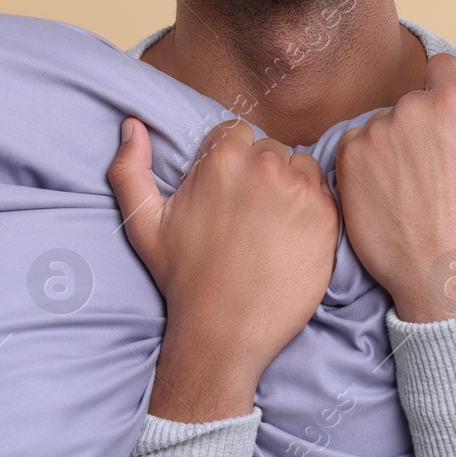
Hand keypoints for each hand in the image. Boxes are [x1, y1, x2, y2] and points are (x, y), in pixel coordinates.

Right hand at [108, 116, 340, 421]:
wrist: (223, 332)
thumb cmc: (182, 278)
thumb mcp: (143, 222)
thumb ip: (129, 168)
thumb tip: (131, 124)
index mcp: (222, 159)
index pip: (237, 134)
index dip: (233, 163)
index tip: (228, 196)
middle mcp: (264, 166)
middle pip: (270, 150)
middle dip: (261, 174)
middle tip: (249, 217)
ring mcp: (299, 190)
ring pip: (300, 168)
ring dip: (290, 187)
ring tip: (271, 227)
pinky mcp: (326, 216)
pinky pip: (324, 193)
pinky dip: (311, 210)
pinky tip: (292, 238)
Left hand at [335, 54, 455, 322]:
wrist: (446, 281)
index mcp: (454, 103)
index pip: (445, 68)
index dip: (453, 93)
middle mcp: (408, 110)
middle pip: (416, 100)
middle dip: (428, 123)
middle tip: (444, 167)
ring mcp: (373, 136)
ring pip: (386, 123)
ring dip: (398, 143)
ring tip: (418, 185)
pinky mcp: (347, 162)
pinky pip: (356, 145)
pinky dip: (369, 162)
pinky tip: (391, 192)